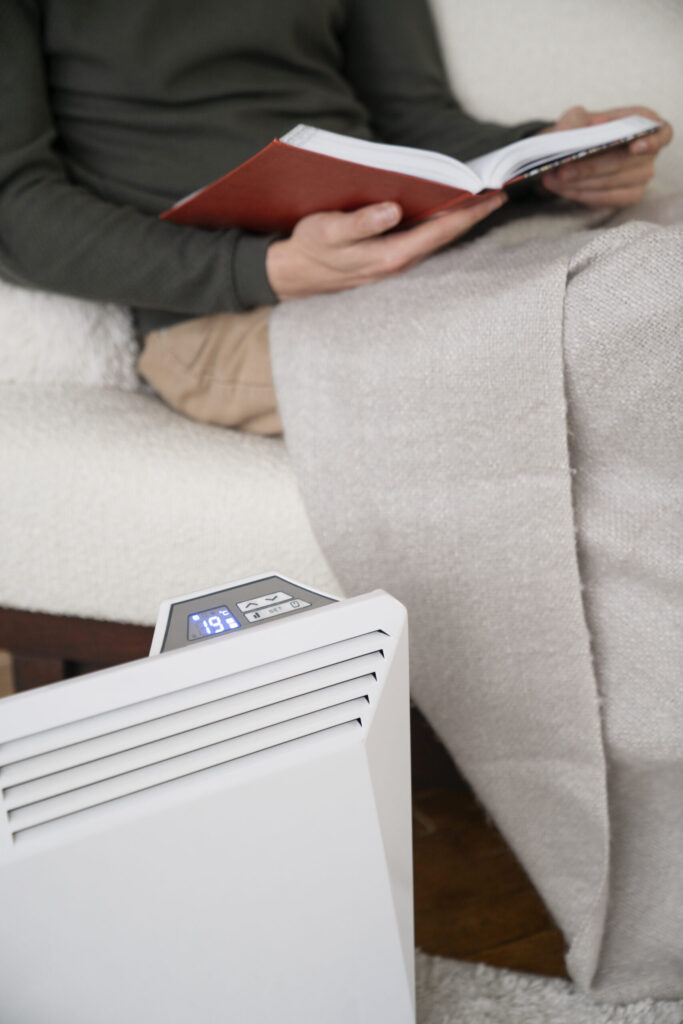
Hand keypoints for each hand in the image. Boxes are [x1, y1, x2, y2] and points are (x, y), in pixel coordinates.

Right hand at [266, 194, 506, 299]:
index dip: (469, 212)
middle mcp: (399, 263)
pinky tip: (447, 210)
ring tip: (481, 198)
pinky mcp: (389, 260)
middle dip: (472, 214)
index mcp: (390, 255)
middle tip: (500, 191)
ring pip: (436, 240)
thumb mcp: (328, 231)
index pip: (440, 230)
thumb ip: (360, 222)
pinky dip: (440, 225)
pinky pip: (424, 242)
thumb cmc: (311, 247)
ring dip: (458, 220)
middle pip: (445, 236)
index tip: (495, 195)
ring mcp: (396, 264)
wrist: (295, 275)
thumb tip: (392, 210)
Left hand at [538, 105, 671, 206]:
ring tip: (553, 179)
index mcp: (643, 123)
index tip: (634, 147)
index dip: (651, 141)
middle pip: (624, 162)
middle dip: (590, 167)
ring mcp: (642, 175)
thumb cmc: (579, 132)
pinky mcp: (630, 195)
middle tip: (561, 170)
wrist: (569, 153)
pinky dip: (583, 194)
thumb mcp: (574, 119)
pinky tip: (564, 190)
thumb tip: (593, 126)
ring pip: (613, 182)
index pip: (662, 133)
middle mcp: (649, 151)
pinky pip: (609, 198)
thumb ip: (578, 120)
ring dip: (580, 183)